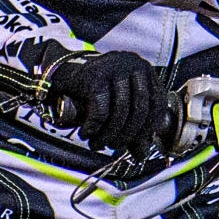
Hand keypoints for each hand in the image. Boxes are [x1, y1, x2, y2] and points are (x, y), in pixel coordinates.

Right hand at [47, 51, 167, 157]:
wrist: (61, 73)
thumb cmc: (92, 91)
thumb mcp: (117, 107)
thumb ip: (133, 128)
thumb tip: (142, 154)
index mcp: (145, 71)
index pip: (157, 103)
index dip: (148, 129)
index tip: (136, 145)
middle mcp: (133, 64)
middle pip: (140, 108)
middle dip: (128, 134)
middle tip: (114, 146)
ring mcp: (114, 67)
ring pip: (121, 110)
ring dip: (109, 134)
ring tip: (98, 143)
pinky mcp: (94, 74)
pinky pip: (100, 109)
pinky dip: (94, 127)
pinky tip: (87, 133)